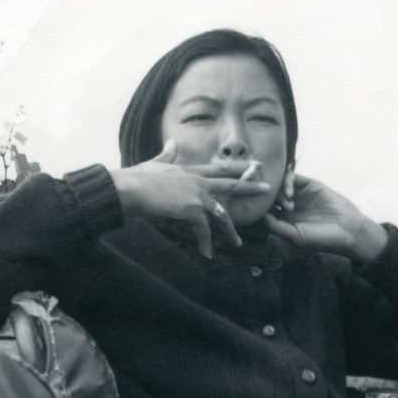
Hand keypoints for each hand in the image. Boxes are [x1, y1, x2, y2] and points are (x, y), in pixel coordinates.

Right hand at [110, 141, 272, 257]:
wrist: (129, 188)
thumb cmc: (138, 177)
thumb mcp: (155, 163)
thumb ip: (168, 154)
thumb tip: (172, 142)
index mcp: (191, 171)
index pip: (220, 168)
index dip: (239, 167)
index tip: (255, 165)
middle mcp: (198, 181)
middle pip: (230, 184)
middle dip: (250, 186)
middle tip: (268, 188)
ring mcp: (196, 195)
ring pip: (221, 213)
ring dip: (230, 230)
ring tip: (238, 243)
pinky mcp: (190, 210)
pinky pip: (203, 231)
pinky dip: (205, 244)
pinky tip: (207, 255)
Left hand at [263, 172, 388, 262]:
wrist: (348, 229)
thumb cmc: (322, 239)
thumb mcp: (295, 236)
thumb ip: (276, 227)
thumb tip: (260, 215)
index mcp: (283, 220)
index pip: (263, 209)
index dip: (257, 207)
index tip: (255, 210)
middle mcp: (288, 206)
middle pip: (268, 194)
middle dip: (267, 198)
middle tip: (276, 207)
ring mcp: (298, 194)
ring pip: (278, 184)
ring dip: (278, 191)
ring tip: (289, 203)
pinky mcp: (309, 184)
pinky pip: (292, 176)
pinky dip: (287, 181)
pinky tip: (290, 193)